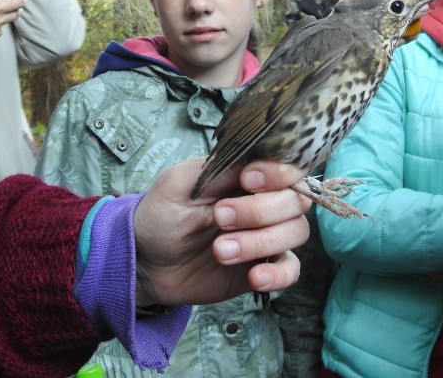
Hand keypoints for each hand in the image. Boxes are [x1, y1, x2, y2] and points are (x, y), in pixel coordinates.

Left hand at [133, 158, 311, 306]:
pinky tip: (255, 278)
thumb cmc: (161, 215)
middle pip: (296, 199)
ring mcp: (267, 235)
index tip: (248, 181)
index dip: (277, 173)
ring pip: (296, 231)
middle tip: (220, 218)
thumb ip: (217, 169)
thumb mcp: (178, 183)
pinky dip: (279, 274)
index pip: (286, 166)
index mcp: (248, 175)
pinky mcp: (264, 266)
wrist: (146, 262)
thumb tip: (254, 163)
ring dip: (262, 242)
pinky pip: (291, 270)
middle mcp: (265, 202)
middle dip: (260, 210)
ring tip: (221, 251)